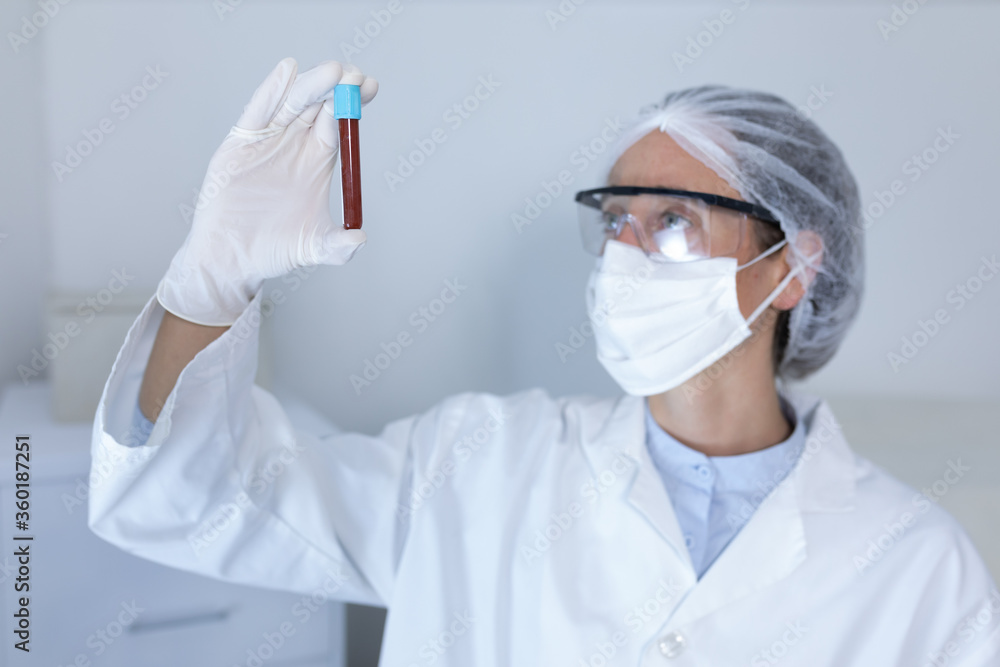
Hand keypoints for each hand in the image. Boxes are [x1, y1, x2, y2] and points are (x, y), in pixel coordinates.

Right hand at [157, 57, 378, 325]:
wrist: (232, 259)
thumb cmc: (274, 250)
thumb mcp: (314, 248)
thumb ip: (339, 246)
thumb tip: (359, 240)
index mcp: (317, 161)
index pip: (339, 124)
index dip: (354, 104)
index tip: (372, 87)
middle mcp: (294, 145)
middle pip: (318, 106)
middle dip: (338, 89)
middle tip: (355, 76)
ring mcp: (267, 141)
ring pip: (292, 103)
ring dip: (312, 85)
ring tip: (332, 73)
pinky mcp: (240, 144)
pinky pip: (257, 112)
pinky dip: (271, 91)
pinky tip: (287, 71)